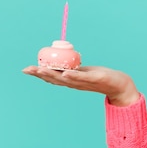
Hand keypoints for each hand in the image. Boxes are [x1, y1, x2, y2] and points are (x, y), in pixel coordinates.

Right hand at [22, 65, 139, 106]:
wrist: (120, 85)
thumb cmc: (102, 77)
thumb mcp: (85, 72)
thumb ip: (74, 70)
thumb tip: (64, 62)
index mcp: (71, 80)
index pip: (52, 77)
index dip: (39, 74)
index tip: (26, 69)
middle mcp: (75, 83)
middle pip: (55, 79)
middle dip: (40, 74)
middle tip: (28, 69)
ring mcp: (84, 82)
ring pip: (66, 79)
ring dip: (52, 74)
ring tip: (41, 70)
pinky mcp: (95, 79)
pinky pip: (82, 78)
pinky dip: (73, 76)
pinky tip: (65, 73)